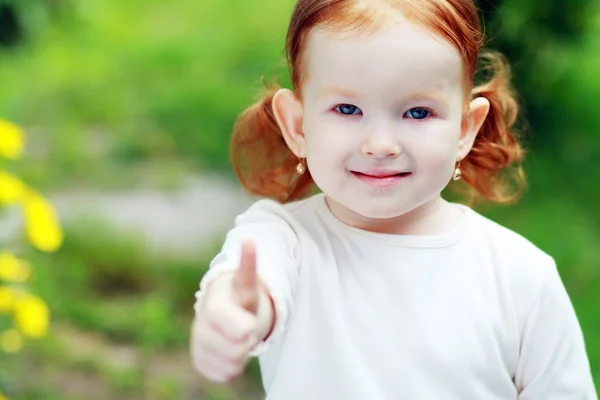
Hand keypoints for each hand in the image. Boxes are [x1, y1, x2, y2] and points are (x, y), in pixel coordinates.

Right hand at [191, 240, 263, 382]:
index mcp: (213, 305)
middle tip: (244, 329)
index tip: (249, 327)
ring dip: (240, 355)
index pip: (228, 323)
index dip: (242, 328)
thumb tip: (251, 239)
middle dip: (246, 342)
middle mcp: (200, 326)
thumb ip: (249, 264)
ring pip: (230, 366)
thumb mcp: (247, 281)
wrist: (223, 314)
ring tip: (236, 338)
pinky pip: (224, 376)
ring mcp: (198, 346)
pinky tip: (228, 351)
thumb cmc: (238, 296)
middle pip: (235, 350)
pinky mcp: (199, 363)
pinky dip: (231, 368)